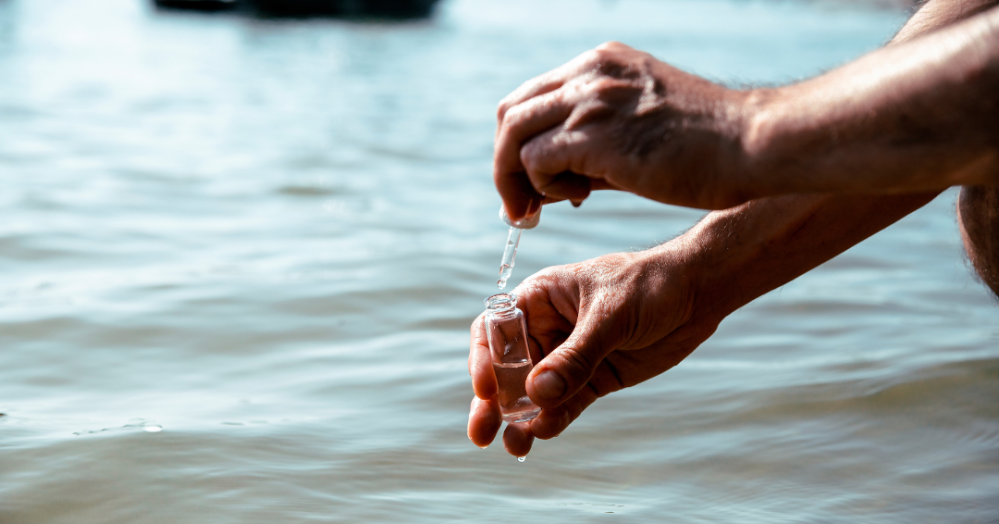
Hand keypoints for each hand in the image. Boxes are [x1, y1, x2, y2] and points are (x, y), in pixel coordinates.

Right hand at [466, 246, 720, 456]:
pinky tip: (544, 433)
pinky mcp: (594, 378)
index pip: (496, 330)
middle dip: (494, 402)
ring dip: (521, 419)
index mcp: (540, 298)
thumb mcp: (610, 315)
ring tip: (513, 445)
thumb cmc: (650, 284)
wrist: (697, 292)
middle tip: (480, 433)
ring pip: (535, 393)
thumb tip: (539, 394)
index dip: (484, 360)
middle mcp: (548, 328)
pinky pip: (566, 404)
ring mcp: (570, 356)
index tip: (487, 389)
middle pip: (509, 368)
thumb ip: (577, 356)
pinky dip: (554, 419)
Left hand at [494, 41, 749, 222]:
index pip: (531, 97)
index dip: (519, 143)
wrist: (753, 145)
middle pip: (510, 112)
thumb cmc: (708, 148)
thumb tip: (552, 183)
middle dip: (505, 162)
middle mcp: (590, 72)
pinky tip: (574, 199)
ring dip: (514, 180)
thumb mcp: (640, 129)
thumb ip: (593, 145)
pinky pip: (535, 160)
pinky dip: (541, 186)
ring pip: (513, 135)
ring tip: (535, 211)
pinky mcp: (595, 134)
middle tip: (519, 205)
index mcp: (601, 63)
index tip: (531, 182)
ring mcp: (591, 98)